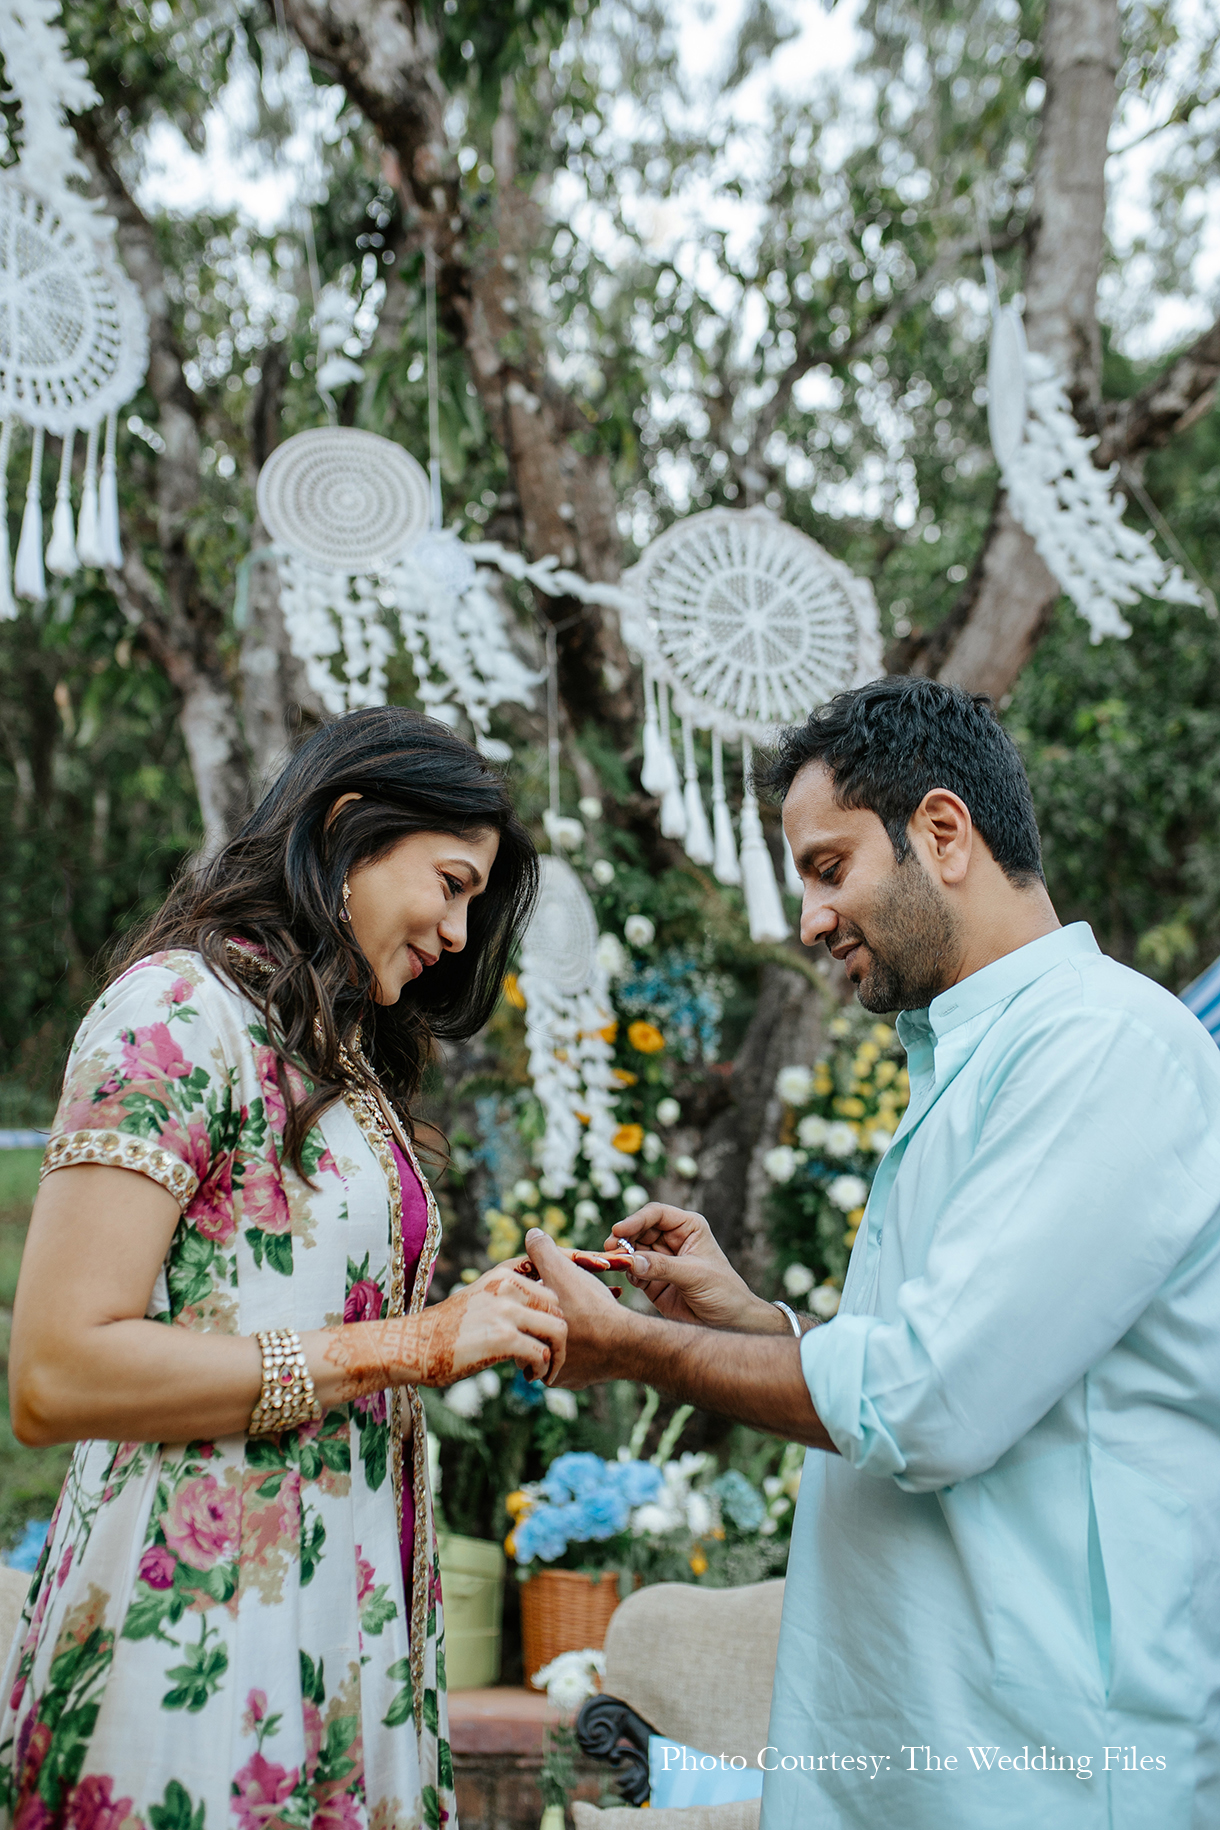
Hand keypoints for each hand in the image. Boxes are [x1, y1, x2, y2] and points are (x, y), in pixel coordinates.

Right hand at [420, 1270, 567, 1383]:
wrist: (413, 1346)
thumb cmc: (445, 1330)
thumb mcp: (478, 1299)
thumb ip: (506, 1298)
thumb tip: (537, 1313)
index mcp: (503, 1275)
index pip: (551, 1286)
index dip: (559, 1311)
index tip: (555, 1332)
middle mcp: (507, 1287)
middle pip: (559, 1308)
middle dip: (560, 1337)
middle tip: (548, 1358)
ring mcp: (506, 1311)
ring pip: (558, 1330)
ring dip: (556, 1355)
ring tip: (541, 1370)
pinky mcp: (503, 1338)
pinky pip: (541, 1353)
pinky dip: (541, 1369)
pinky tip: (528, 1376)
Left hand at [523, 1230, 634, 1387]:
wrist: (626, 1344)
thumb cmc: (590, 1306)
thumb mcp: (562, 1270)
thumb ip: (541, 1251)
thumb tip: (531, 1234)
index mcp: (525, 1331)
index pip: (520, 1308)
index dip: (536, 1290)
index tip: (552, 1281)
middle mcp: (533, 1359)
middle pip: (536, 1326)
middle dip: (549, 1310)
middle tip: (568, 1296)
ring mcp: (554, 1374)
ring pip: (554, 1343)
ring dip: (566, 1327)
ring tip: (584, 1307)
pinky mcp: (573, 1381)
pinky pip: (572, 1360)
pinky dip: (582, 1344)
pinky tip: (594, 1328)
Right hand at [607, 1203, 786, 1332]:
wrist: (730, 1324)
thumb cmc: (724, 1292)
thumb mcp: (695, 1275)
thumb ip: (662, 1267)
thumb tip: (631, 1261)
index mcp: (688, 1227)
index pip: (656, 1214)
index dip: (636, 1220)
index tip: (619, 1231)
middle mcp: (672, 1240)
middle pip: (639, 1230)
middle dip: (624, 1238)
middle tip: (610, 1250)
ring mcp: (661, 1260)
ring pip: (632, 1250)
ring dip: (621, 1255)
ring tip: (612, 1263)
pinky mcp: (652, 1281)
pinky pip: (632, 1271)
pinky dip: (625, 1272)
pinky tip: (625, 1276)